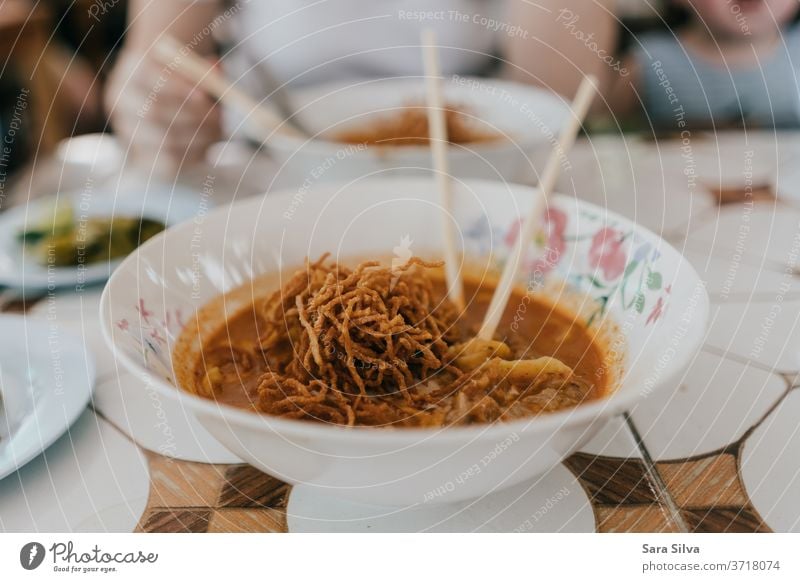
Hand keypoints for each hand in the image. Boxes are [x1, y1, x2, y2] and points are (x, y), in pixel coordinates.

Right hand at [105, 48, 221, 171]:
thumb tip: (216, 69)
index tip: (204, 95)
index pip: (146, 75)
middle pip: (152, 111)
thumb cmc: (190, 85)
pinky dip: (194, 155)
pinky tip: (205, 146)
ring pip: (164, 140)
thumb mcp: (199, 72)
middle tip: (218, 117)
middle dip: (192, 115)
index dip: (175, 86)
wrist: (172, 109)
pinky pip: (169, 162)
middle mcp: (121, 99)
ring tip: (217, 130)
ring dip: (199, 136)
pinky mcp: (140, 158)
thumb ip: (206, 70)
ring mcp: (126, 130)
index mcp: (133, 68)